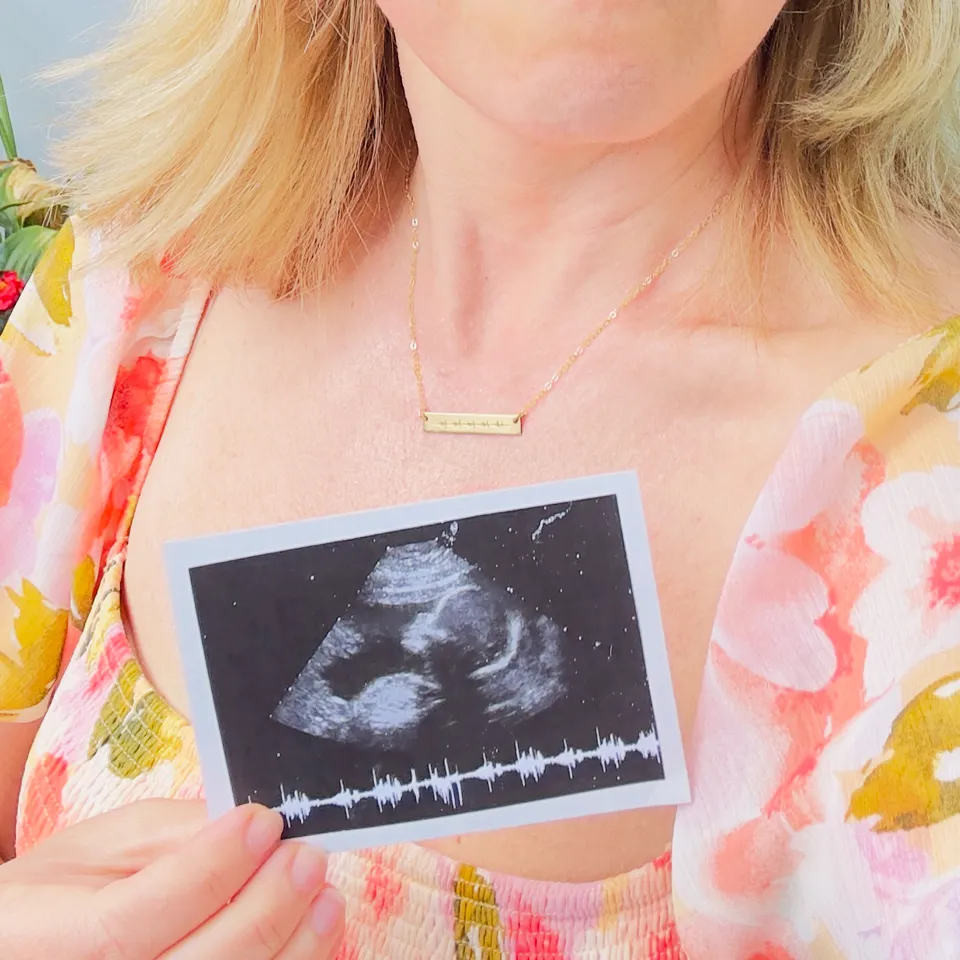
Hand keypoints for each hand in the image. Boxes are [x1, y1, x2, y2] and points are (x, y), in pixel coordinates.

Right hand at [0, 799, 344, 958]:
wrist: (32, 948)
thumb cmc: (64, 893)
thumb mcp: (100, 846)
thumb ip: (172, 835)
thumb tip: (250, 826)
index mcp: (50, 944)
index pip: (135, 920)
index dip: (208, 869)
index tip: (262, 822)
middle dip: (264, 907)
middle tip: (306, 856)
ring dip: (290, 948)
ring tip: (324, 896)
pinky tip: (311, 938)